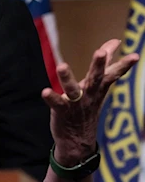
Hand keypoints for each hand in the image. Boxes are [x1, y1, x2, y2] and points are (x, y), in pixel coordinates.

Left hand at [41, 39, 138, 165]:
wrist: (78, 139)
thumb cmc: (87, 104)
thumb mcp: (98, 85)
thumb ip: (105, 64)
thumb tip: (115, 42)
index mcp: (98, 88)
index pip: (113, 74)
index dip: (123, 65)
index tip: (134, 55)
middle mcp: (89, 95)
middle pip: (95, 78)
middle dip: (98, 65)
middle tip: (100, 52)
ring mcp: (76, 104)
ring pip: (73, 90)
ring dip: (67, 78)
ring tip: (62, 66)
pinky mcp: (62, 111)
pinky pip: (56, 103)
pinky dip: (51, 97)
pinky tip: (45, 91)